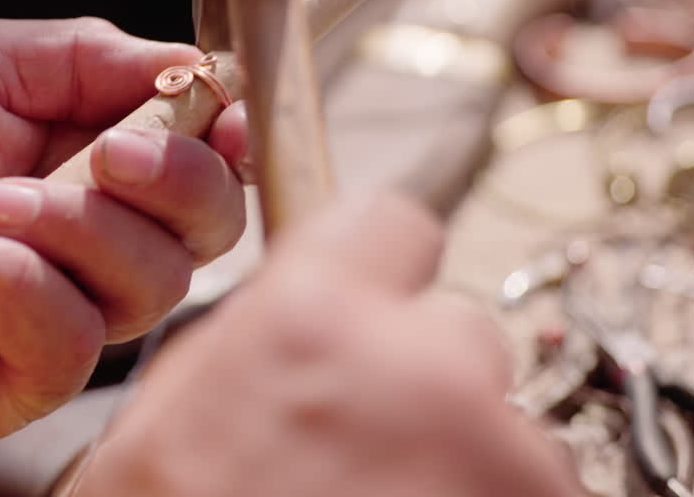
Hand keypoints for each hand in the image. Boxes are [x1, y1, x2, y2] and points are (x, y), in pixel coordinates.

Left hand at [0, 16, 247, 448]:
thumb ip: (91, 58)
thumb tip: (197, 66)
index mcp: (97, 158)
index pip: (206, 165)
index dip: (229, 144)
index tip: (220, 117)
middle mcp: (95, 238)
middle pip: (207, 234)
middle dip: (172, 184)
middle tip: (104, 153)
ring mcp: (61, 310)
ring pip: (147, 287)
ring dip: (72, 233)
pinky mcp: (17, 380)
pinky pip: (67, 346)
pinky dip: (9, 290)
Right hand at [72, 194, 580, 496]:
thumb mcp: (162, 431)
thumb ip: (248, 343)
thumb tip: (302, 302)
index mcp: (312, 327)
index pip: (389, 223)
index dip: (372, 265)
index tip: (368, 302)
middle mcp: (424, 376)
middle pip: (454, 331)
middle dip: (416, 379)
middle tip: (363, 453)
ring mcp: (501, 462)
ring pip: (501, 423)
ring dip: (457, 459)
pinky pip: (530, 490)